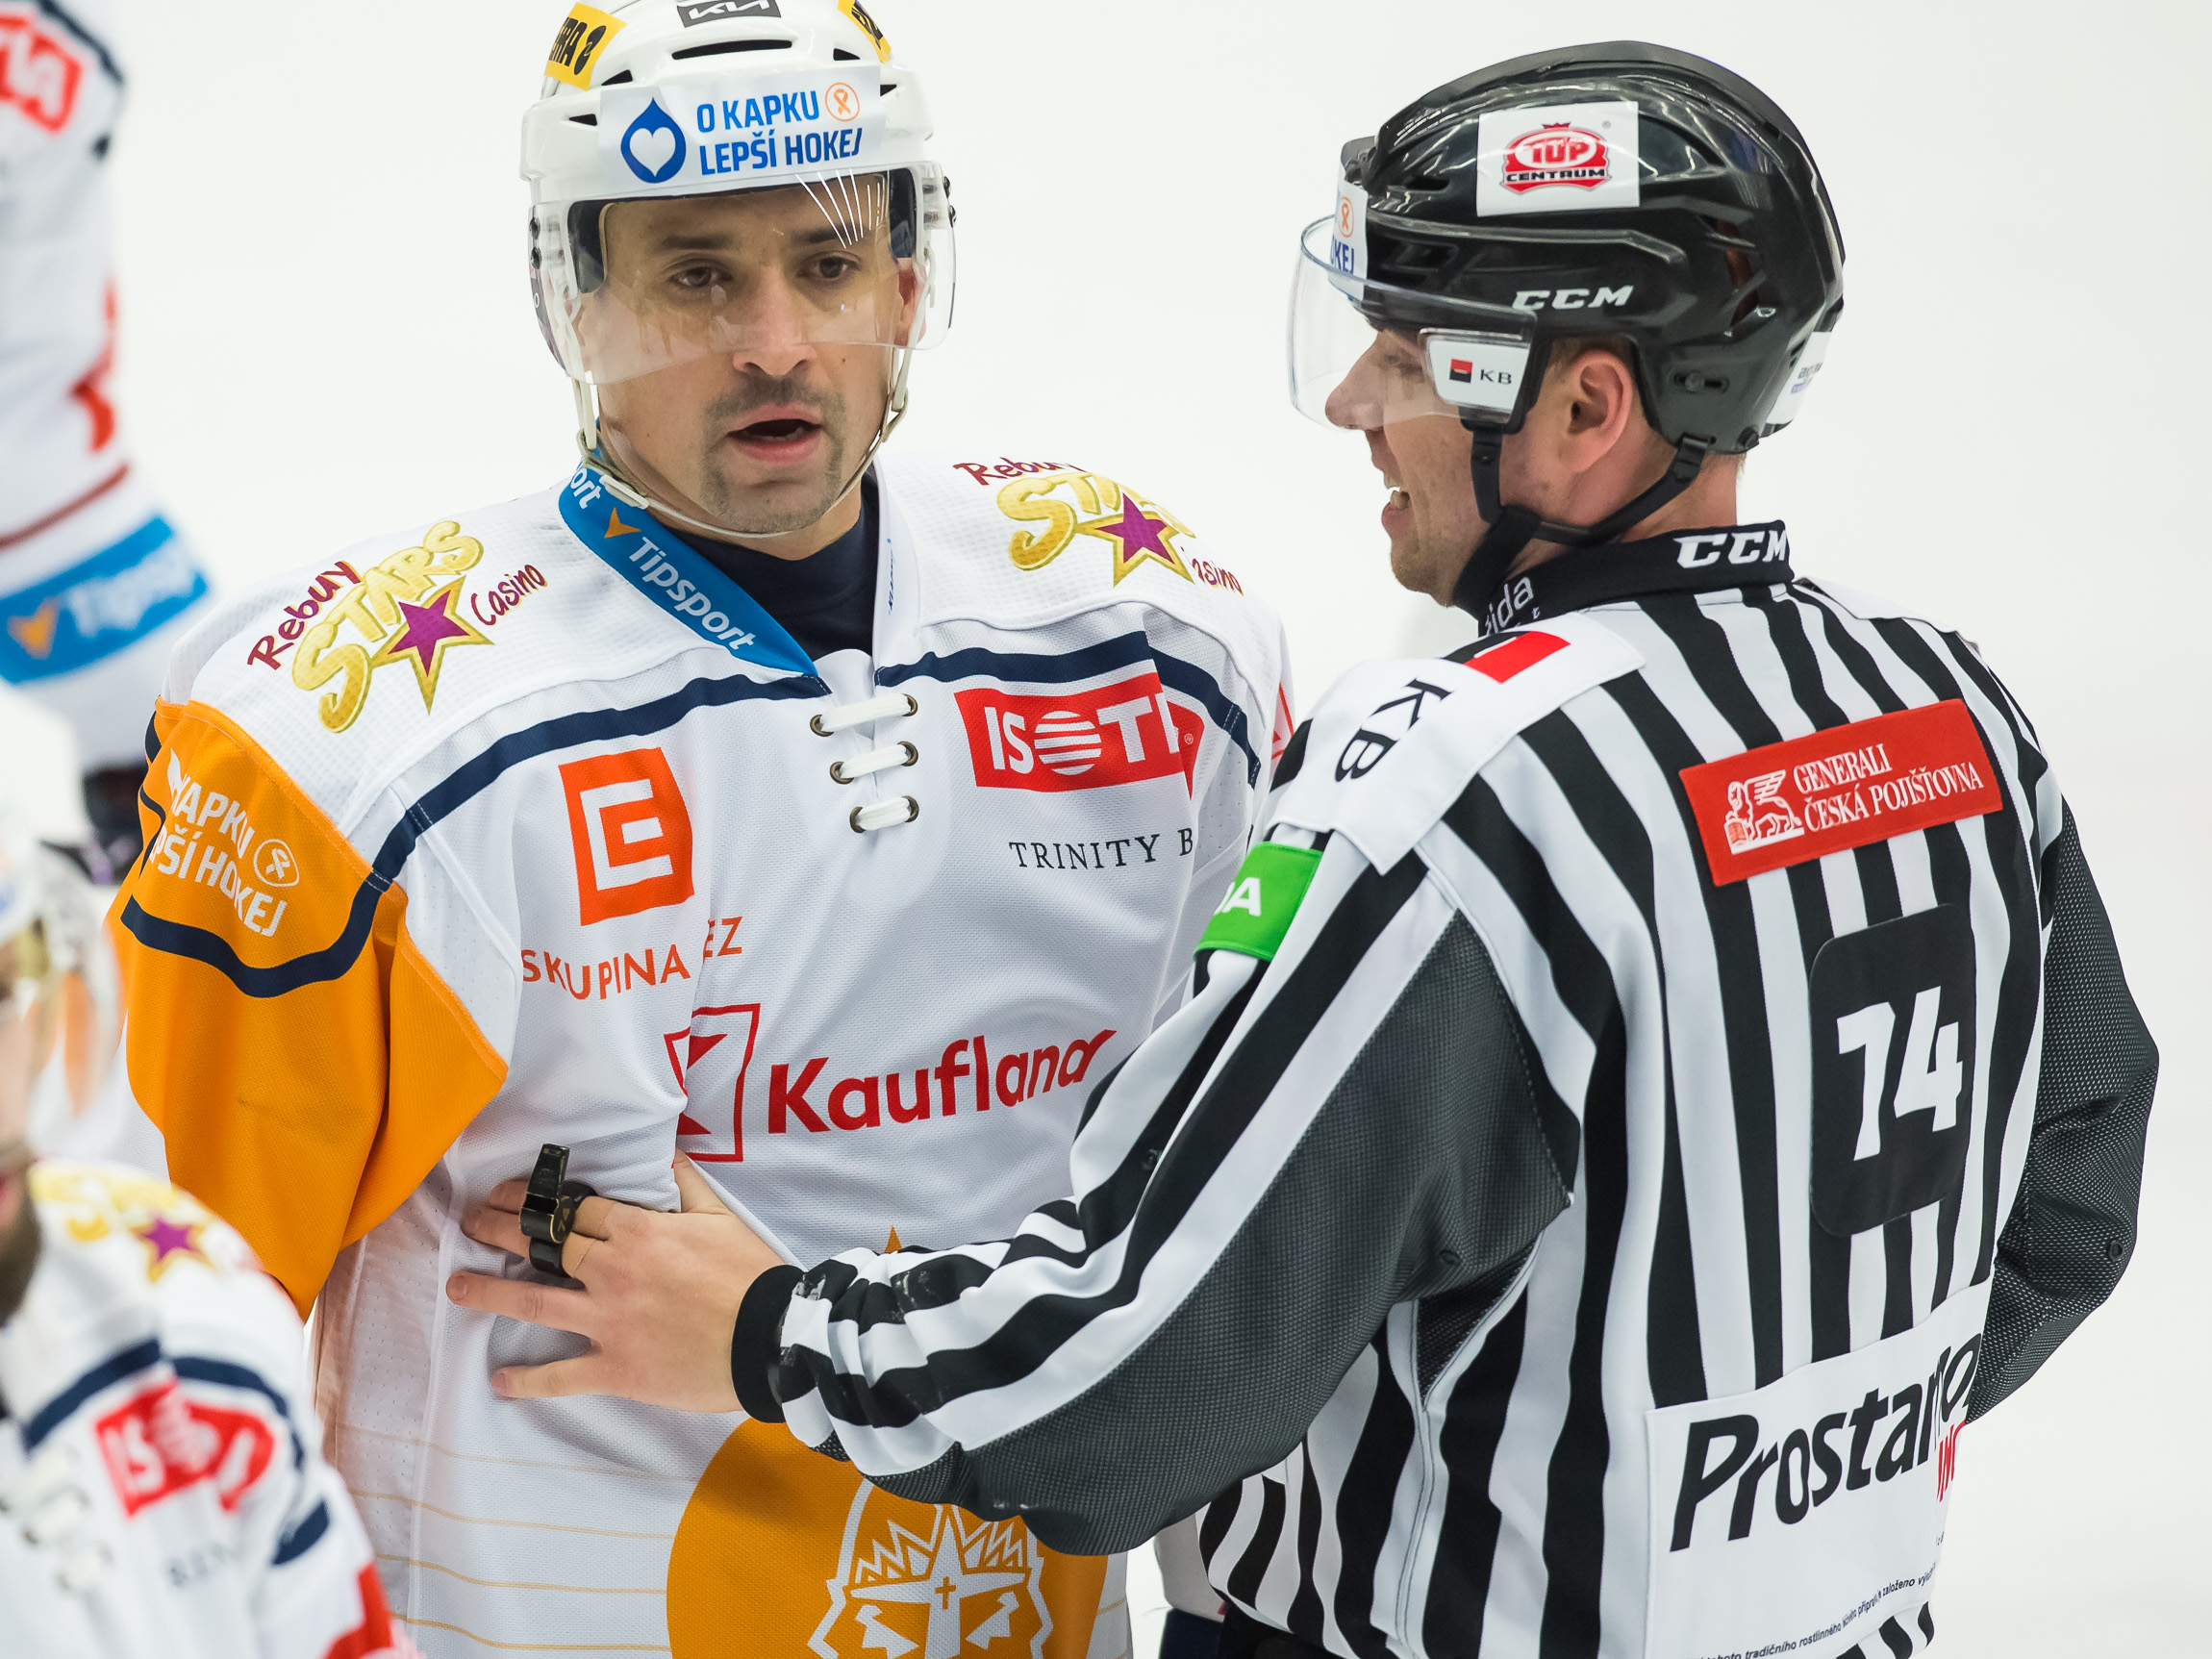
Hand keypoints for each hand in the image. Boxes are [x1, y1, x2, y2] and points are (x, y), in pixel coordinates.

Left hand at [444, 1154, 784, 1413]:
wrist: (770, 1337)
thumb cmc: (749, 1275)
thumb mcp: (720, 1216)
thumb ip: (684, 1183)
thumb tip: (663, 1150)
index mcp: (636, 1231)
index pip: (572, 1209)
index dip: (534, 1198)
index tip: (508, 1193)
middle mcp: (611, 1271)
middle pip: (542, 1245)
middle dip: (499, 1229)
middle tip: (470, 1221)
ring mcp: (608, 1321)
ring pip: (534, 1304)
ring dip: (489, 1292)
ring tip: (456, 1285)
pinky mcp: (615, 1367)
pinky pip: (561, 1375)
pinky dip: (527, 1381)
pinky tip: (499, 1381)